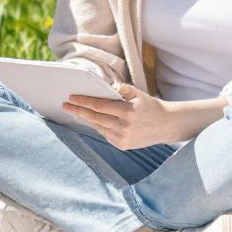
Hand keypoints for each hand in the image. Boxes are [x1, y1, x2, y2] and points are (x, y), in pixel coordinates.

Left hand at [61, 83, 190, 148]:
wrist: (165, 125)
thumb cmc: (149, 106)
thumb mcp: (138, 93)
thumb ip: (123, 88)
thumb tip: (106, 85)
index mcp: (128, 111)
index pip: (99, 106)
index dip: (83, 101)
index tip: (71, 97)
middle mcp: (124, 127)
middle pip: (95, 118)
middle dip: (78, 111)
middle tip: (65, 105)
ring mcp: (123, 138)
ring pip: (98, 127)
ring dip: (86, 119)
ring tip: (75, 110)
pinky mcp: (122, 145)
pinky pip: (105, 134)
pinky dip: (97, 126)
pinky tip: (90, 120)